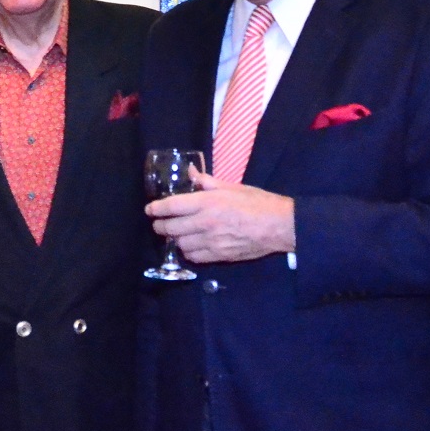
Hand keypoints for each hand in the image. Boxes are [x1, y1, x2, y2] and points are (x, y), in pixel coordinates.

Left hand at [145, 167, 294, 264]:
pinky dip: (187, 252)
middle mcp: (205, 222)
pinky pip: (193, 257)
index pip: (171, 206)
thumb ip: (208, 182)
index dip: (156, 208)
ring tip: (175, 234)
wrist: (279, 226)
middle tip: (159, 223)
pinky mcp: (218, 255)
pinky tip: (190, 246)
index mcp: (207, 202)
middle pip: (170, 228)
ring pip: (179, 244)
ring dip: (174, 239)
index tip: (150, 209)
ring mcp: (211, 241)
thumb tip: (191, 173)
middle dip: (160, 226)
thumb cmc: (258, 202)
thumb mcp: (232, 187)